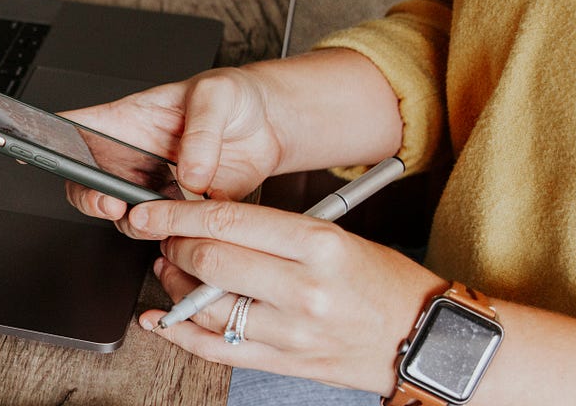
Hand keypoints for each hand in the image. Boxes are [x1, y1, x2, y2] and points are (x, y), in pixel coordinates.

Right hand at [60, 67, 284, 220]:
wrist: (273, 126)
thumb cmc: (235, 98)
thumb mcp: (217, 96)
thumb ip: (201, 132)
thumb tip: (189, 174)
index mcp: (127, 120)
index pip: (76, 128)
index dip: (47, 141)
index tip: (34, 152)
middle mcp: (133, 158)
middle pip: (89, 183)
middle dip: (89, 198)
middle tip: (107, 201)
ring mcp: (156, 188)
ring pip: (126, 216)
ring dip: (133, 222)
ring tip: (152, 216)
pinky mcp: (184, 212)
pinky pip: (168, 232)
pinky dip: (174, 237)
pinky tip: (185, 227)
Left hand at [123, 199, 446, 395]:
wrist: (425, 338)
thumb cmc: (384, 283)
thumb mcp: (338, 236)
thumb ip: (274, 231)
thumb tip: (210, 223)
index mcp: (319, 245)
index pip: (228, 221)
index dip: (177, 215)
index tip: (150, 212)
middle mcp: (304, 289)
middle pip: (210, 261)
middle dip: (174, 245)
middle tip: (166, 238)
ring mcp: (292, 331)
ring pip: (205, 308)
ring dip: (173, 287)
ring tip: (170, 271)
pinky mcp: (285, 363)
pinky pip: (216, 350)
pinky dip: (179, 334)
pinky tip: (161, 319)